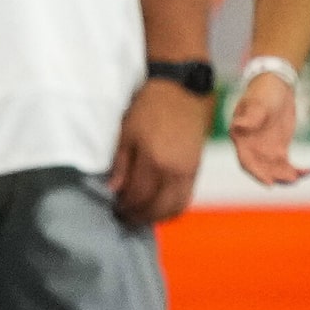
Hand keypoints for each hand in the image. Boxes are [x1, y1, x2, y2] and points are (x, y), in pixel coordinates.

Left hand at [108, 80, 215, 226]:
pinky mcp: (196, 170)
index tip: (114, 208)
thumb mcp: (126, 133)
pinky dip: (171, 208)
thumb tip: (113, 190)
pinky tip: (157, 206)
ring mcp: (189, 172)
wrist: (182, 92)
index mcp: (155, 161)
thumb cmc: (149, 109)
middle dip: (139, 217)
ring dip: (157, 216)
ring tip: (139, 214)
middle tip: (124, 217)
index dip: (125, 207)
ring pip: (175, 208)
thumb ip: (121, 164)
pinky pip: (185, 199)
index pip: (139, 197)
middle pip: (158, 208)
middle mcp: (175, 171)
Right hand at [226, 69, 309, 186]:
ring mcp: (265, 149)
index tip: (270, 183)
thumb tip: (237, 125)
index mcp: (242, 138)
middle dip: (276, 176)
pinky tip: (309, 170)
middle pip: (262, 169)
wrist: (276, 85)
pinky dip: (296, 170)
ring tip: (302, 174)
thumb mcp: (258, 103)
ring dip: (288, 176)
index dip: (257, 174)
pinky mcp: (278, 149)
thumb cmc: (263, 91)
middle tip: (292, 179)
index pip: (247, 161)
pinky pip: (286, 165)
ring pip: (275, 170)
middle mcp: (251, 147)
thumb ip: (250, 116)